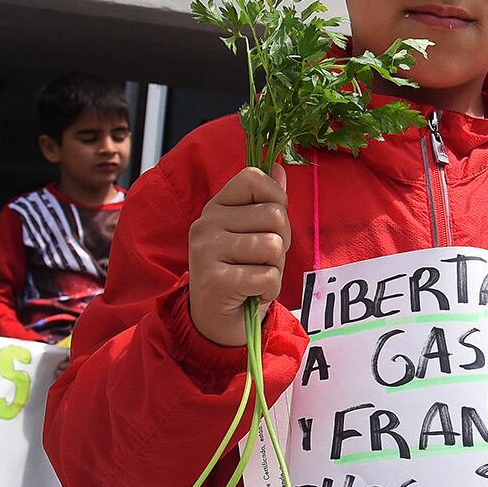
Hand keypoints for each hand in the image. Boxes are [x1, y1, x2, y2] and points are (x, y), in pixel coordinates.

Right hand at [188, 165, 289, 346]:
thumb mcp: (255, 231)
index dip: (277, 199)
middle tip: (262, 260)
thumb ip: (267, 200)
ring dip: (275, 268)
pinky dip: (270, 289)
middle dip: (282, 242)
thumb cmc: (243, 271)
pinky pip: (268, 276)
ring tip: (255, 276)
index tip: (270, 224)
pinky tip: (252, 293)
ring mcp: (206, 251)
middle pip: (274, 215)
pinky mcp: (214, 280)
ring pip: (273, 246)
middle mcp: (206, 224)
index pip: (254, 177)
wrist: (219, 319)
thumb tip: (280, 166)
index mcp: (217, 207)